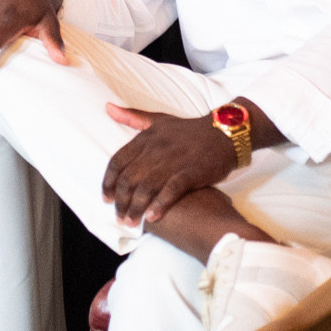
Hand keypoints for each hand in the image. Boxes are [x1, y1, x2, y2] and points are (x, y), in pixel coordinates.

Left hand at [100, 105, 239, 229]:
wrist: (225, 132)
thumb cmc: (189, 130)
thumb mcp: (159, 120)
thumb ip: (133, 117)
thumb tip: (108, 107)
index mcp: (146, 138)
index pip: (118, 162)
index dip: (108, 183)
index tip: (106, 198)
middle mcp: (156, 149)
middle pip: (129, 178)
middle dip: (120, 201)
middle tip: (119, 217)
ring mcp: (174, 160)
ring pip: (146, 187)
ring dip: (135, 208)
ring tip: (132, 222)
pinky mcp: (191, 171)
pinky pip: (171, 190)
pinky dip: (159, 205)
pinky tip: (152, 217)